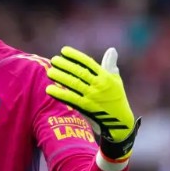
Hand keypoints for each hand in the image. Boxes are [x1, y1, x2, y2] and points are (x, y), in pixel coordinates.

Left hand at [45, 46, 138, 161]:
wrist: (120, 121)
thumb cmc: (117, 98)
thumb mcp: (116, 80)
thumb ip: (110, 65)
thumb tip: (112, 49)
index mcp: (106, 77)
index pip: (88, 63)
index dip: (75, 56)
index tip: (63, 51)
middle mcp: (99, 85)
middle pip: (79, 72)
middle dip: (65, 65)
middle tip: (54, 60)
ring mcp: (92, 96)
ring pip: (74, 84)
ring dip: (60, 77)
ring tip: (50, 72)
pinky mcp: (86, 107)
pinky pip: (71, 98)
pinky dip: (60, 93)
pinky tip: (49, 89)